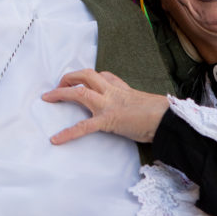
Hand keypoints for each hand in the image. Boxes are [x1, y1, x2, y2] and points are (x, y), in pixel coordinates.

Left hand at [41, 69, 170, 144]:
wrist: (168, 120)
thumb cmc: (160, 113)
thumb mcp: (144, 101)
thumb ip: (132, 100)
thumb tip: (132, 106)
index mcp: (122, 88)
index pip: (103, 75)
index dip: (90, 77)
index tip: (83, 81)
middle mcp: (113, 92)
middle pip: (87, 75)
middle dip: (70, 77)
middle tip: (59, 85)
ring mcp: (108, 105)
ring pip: (80, 91)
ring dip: (61, 93)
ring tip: (48, 98)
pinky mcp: (107, 120)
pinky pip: (83, 126)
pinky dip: (68, 133)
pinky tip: (56, 140)